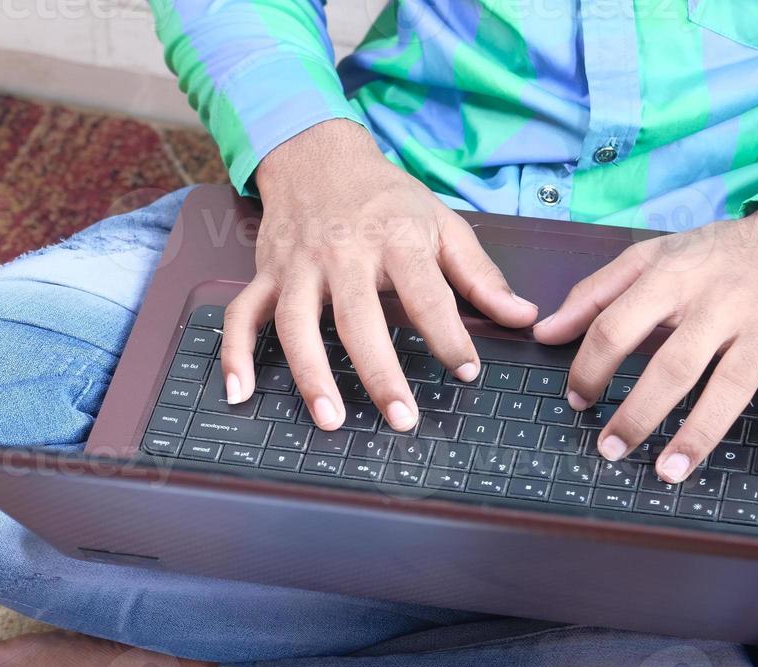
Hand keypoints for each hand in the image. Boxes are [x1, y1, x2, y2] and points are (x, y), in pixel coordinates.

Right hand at [223, 120, 538, 431]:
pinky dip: (235, 355)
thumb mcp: (441, 223)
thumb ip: (480, 275)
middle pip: (358, 318)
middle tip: (401, 420)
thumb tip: (522, 316)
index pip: (426, 294)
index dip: (449, 336)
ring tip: (330, 421)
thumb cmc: (384, 197)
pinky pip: (241, 316)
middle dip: (379, 372)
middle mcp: (342, 253)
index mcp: (394, 238)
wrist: (319, 154)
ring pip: (295, 324)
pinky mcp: (266, 274)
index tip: (466, 373)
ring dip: (310, 374)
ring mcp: (298, 266)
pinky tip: (239, 394)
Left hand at [535, 207, 757, 483]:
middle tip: (610, 448)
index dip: (589, 368)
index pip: (617, 327)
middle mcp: (722, 303)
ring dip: (697, 436)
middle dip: (637, 414)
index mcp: (675, 277)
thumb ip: (595, 294)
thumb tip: (545, 332)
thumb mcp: (653, 256)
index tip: (577, 399)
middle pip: (673, 366)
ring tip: (666, 472)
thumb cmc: (719, 254)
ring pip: (730, 388)